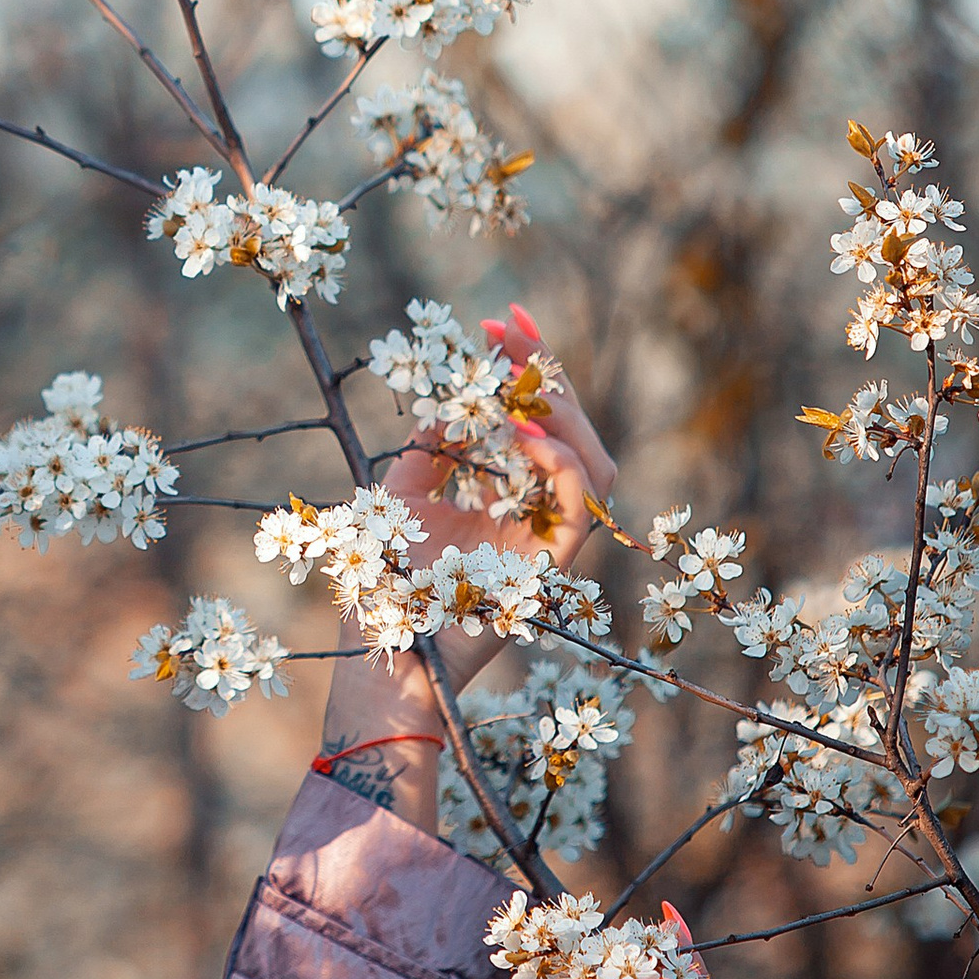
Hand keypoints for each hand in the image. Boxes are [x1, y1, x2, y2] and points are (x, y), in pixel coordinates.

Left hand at [317, 308, 619, 821]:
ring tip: (516, 383)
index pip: (539, 422)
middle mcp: (538, 518)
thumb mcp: (399, 498)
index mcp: (508, 500)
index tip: (500, 320)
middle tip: (506, 330)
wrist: (381, 658)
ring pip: (597, 464)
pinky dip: (564, 463)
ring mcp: (549, 544)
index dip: (527, 369)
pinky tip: (524, 435)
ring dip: (562, 412)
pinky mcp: (552, 570)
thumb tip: (449, 399)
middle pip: (574, 434)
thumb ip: (428, 448)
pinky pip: (584, 507)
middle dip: (545, 373)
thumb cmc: (385, 588)